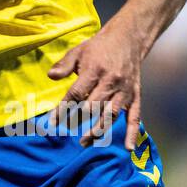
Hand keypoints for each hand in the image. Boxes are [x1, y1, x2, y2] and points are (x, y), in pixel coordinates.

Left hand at [46, 24, 145, 149]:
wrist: (128, 39)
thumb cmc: (99, 47)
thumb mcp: (78, 51)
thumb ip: (64, 64)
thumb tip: (51, 76)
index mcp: (94, 70)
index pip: (76, 93)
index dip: (63, 108)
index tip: (53, 121)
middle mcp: (110, 82)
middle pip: (93, 106)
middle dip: (78, 121)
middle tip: (67, 132)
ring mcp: (124, 90)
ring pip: (111, 115)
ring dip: (98, 130)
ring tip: (86, 142)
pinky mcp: (135, 96)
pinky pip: (135, 116)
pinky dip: (132, 133)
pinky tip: (128, 147)